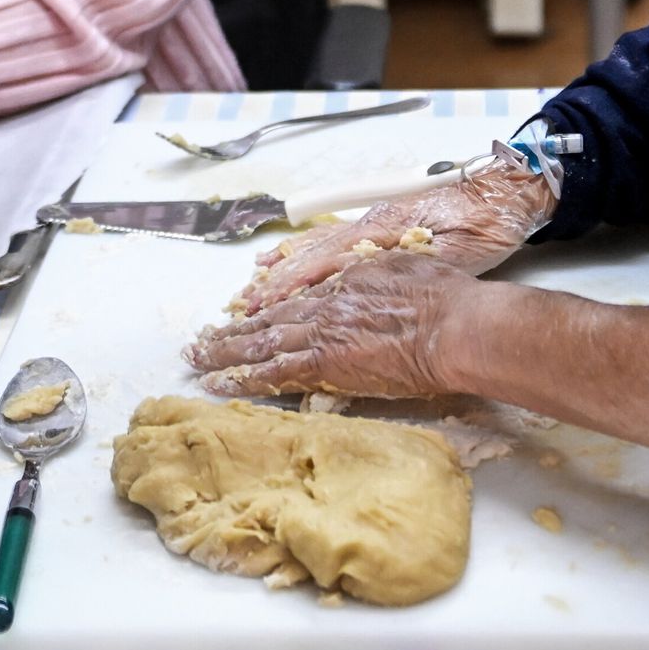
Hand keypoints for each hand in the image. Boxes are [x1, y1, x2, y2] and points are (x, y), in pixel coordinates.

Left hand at [188, 251, 501, 398]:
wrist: (452, 325)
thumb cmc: (443, 297)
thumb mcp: (405, 266)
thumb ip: (378, 274)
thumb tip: (368, 277)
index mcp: (344, 282)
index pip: (294, 300)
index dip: (266, 310)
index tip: (245, 316)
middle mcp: (324, 305)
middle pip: (267, 320)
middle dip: (230, 331)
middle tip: (200, 340)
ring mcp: (320, 335)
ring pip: (259, 344)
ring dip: (223, 353)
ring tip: (196, 359)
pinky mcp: (323, 365)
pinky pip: (272, 373)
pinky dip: (241, 377)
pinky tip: (217, 383)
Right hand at [236, 160, 555, 315]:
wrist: (507, 190)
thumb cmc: (488, 223)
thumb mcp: (458, 252)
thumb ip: (415, 264)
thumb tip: (379, 281)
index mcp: (385, 229)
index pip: (327, 258)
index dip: (292, 282)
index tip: (263, 303)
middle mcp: (372, 221)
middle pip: (314, 252)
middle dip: (278, 281)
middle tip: (244, 304)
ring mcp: (375, 219)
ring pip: (320, 243)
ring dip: (287, 266)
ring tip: (256, 283)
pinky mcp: (384, 222)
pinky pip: (336, 236)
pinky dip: (309, 249)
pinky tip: (294, 255)